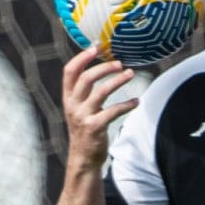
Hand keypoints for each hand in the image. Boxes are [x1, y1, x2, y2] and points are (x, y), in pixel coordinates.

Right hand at [61, 46, 137, 171]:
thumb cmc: (85, 127)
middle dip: (104, 67)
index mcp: (68, 97)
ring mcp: (83, 117)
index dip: (81, 57)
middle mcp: (73, 105)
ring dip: (118, 81)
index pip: (69, 71)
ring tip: (131, 73)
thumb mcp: (79, 107)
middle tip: (120, 62)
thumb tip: (102, 65)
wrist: (83, 158)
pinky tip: (136, 101)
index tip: (96, 46)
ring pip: (101, 92)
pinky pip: (113, 111)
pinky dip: (127, 104)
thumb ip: (85, 90)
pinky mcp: (95, 128)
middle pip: (86, 79)